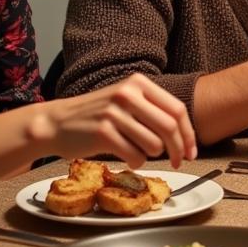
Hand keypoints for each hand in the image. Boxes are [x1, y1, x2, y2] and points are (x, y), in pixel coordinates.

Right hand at [31, 73, 196, 169]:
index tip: (192, 151)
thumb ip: (152, 109)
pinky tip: (127, 157)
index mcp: (138, 83)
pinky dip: (137, 162)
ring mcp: (114, 113)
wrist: (56, 123)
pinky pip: (135, 156)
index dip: (189, 134)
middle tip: (179, 162)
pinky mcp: (102, 133)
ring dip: (152, 155)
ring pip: (154, 144)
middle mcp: (128, 94)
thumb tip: (185, 135)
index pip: (177, 109)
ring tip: (139, 151)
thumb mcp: (125, 100)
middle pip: (170, 127)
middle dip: (179, 149)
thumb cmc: (97, 115)